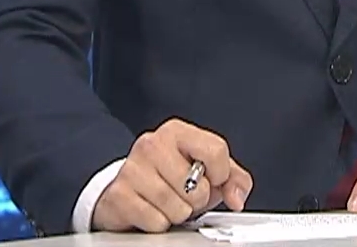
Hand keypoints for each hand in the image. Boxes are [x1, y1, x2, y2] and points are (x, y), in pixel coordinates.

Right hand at [94, 118, 253, 232]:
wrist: (126, 191)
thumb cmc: (169, 178)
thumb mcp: (206, 170)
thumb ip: (232, 178)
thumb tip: (237, 196)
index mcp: (177, 132)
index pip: (216, 150)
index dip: (221, 174)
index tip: (213, 179)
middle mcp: (152, 145)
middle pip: (198, 186)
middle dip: (198, 199)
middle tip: (185, 195)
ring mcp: (132, 169)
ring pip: (178, 207)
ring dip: (179, 213)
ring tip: (169, 203)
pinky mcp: (119, 195)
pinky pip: (157, 222)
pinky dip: (160, 224)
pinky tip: (153, 211)